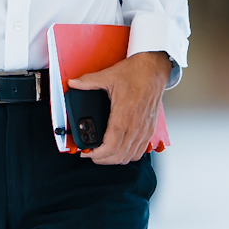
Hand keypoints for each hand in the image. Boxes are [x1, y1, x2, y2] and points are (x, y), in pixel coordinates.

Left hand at [68, 51, 169, 165]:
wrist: (155, 68)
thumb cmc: (137, 72)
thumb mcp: (109, 75)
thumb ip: (89, 82)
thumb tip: (73, 83)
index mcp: (125, 113)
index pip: (111, 145)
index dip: (98, 154)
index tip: (87, 153)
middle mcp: (136, 124)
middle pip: (119, 155)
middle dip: (103, 160)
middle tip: (91, 155)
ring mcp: (145, 128)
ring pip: (130, 156)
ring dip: (116, 159)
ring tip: (104, 154)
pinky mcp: (150, 129)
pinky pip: (140, 151)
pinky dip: (129, 155)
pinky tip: (120, 150)